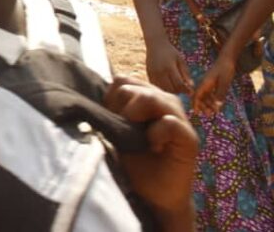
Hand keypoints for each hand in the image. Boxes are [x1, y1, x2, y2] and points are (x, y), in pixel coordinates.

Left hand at [106, 77, 196, 228]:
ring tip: (135, 138)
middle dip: (118, 108)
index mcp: (145, 96)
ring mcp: (178, 117)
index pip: (121, 80)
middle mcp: (163, 101)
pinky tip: (153, 147)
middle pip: (130, 85)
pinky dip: (155, 134)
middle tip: (122, 132)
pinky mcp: (189, 137)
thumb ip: (108, 111)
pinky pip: (169, 123)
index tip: (109, 121)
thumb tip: (87, 99)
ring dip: (134, 117)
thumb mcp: (114, 132)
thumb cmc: (132, 162)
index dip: (110, 98)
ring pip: (150, 97)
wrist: (152, 196)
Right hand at [145, 38, 192, 94]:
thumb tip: (191, 86)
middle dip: (179, 91)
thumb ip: (186, 73)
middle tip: (184, 89)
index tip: (191, 92)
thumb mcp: (181, 60)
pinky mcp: (148, 75)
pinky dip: (163, 88)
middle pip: (171, 89)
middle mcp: (160, 72)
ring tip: (176, 87)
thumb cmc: (170, 52)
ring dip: (171, 91)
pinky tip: (168, 85)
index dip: (186, 90)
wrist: (155, 44)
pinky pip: (157, 86)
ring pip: (163, 89)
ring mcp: (153, 74)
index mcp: (169, 67)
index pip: (179, 84)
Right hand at [192, 54, 234, 114]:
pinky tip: (217, 105)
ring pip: (205, 96)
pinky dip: (212, 100)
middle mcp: (204, 84)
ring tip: (214, 112)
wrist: (227, 59)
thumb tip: (217, 107)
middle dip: (203, 106)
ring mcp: (208, 83)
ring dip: (208, 104)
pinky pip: (210, 93)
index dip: (195, 104)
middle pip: (200, 97)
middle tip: (209, 115)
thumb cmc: (226, 69)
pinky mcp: (212, 83)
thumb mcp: (224, 82)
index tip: (196, 112)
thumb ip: (220, 94)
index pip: (196, 95)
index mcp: (205, 83)